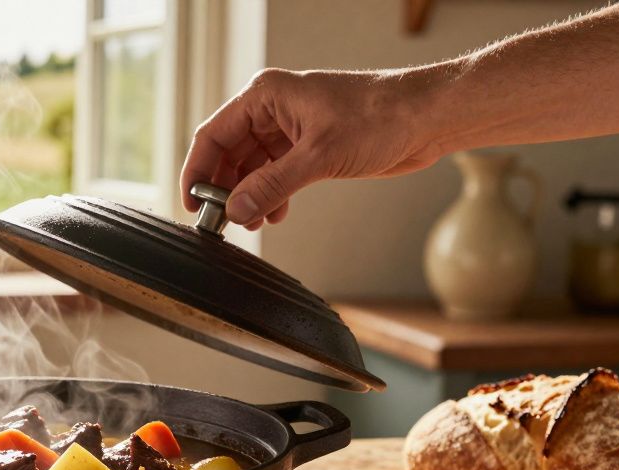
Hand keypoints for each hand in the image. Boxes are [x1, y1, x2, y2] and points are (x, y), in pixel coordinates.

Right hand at [180, 68, 444, 228]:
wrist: (426, 118)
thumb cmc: (379, 116)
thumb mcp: (319, 156)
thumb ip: (273, 185)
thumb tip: (237, 211)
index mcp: (265, 96)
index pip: (213, 135)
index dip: (197, 171)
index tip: (192, 204)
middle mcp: (272, 111)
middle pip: (228, 154)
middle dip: (224, 189)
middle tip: (223, 222)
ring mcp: (289, 130)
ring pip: (250, 168)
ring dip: (247, 196)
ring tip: (251, 223)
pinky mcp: (307, 148)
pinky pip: (273, 175)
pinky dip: (269, 196)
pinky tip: (274, 215)